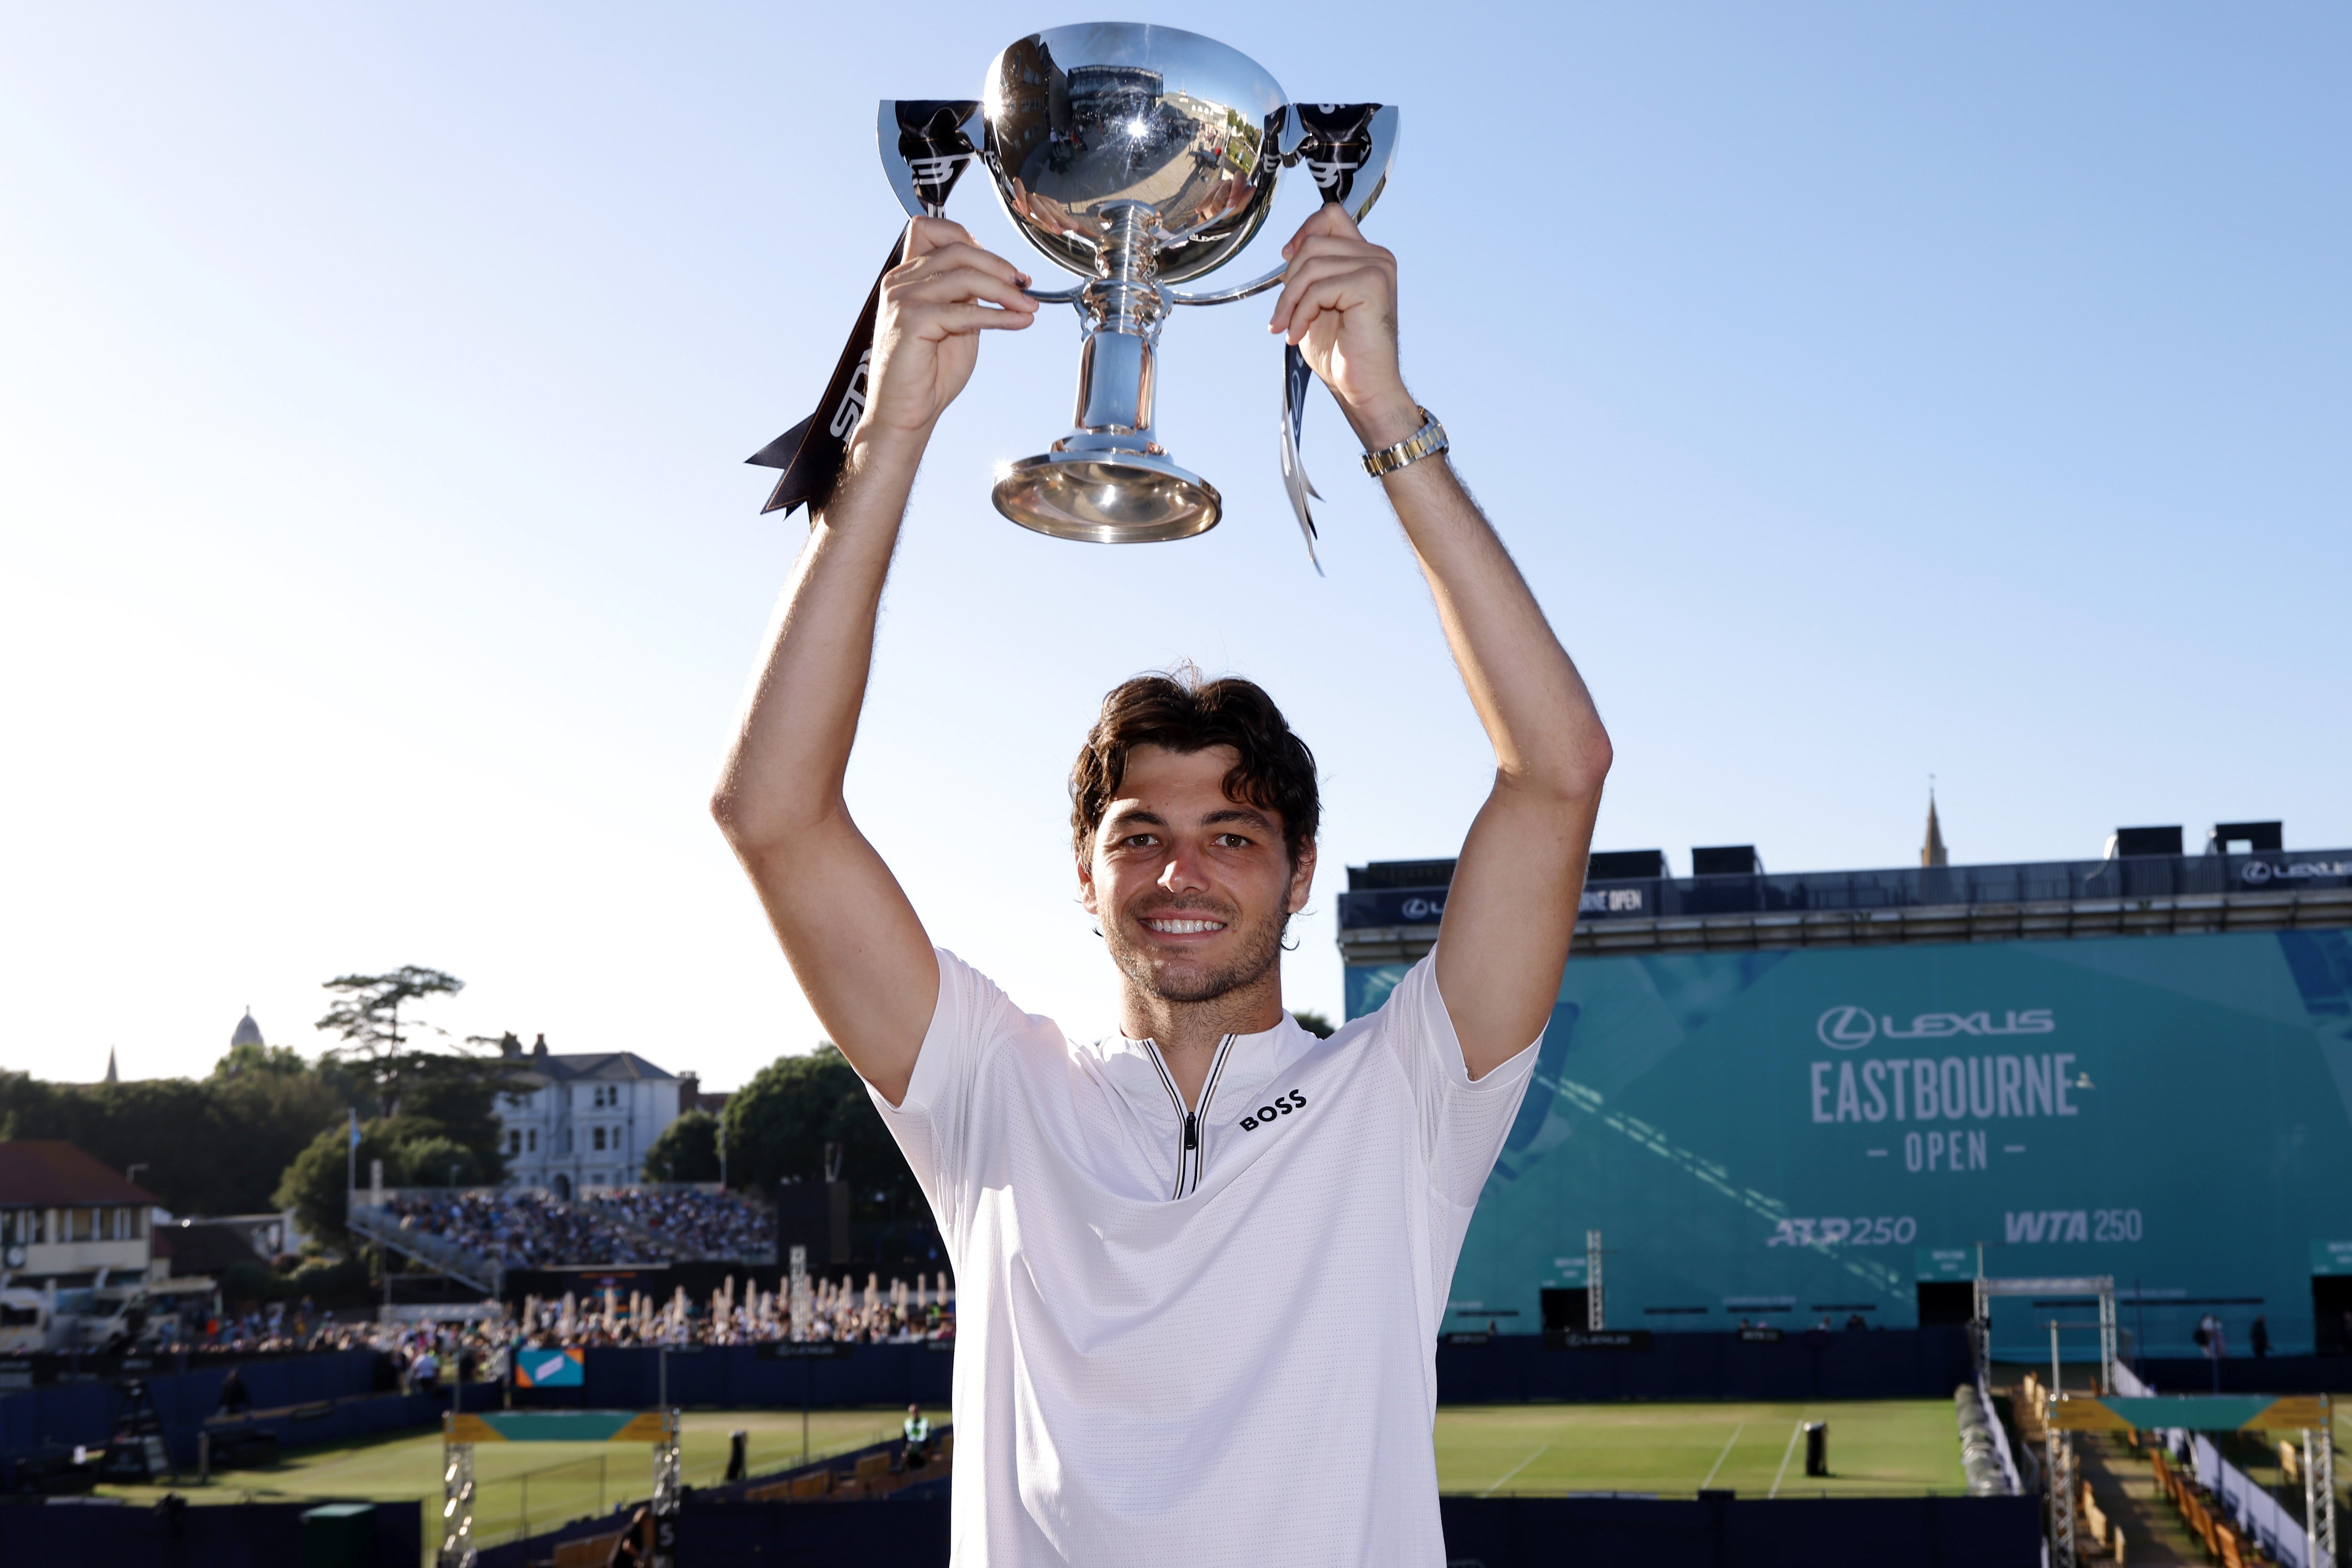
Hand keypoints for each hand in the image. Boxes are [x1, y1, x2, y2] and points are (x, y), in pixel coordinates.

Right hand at [862, 217, 1037, 440]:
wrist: (905, 413)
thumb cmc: (928, 374)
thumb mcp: (954, 322)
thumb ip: (966, 295)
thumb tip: (999, 276)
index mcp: (906, 276)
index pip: (931, 229)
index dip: (969, 238)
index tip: (999, 265)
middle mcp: (900, 281)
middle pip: (956, 250)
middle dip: (998, 265)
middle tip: (1024, 284)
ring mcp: (903, 299)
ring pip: (964, 276)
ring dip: (1004, 290)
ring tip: (1028, 305)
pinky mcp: (912, 321)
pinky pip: (964, 310)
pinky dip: (998, 315)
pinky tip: (1018, 321)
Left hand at [1266, 203, 1417, 445]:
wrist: (1362, 388)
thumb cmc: (1341, 352)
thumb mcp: (1316, 302)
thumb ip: (1310, 272)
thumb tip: (1290, 250)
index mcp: (1366, 256)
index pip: (1331, 215)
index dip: (1304, 231)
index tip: (1286, 260)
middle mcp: (1377, 256)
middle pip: (1313, 241)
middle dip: (1288, 281)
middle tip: (1280, 318)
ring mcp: (1378, 268)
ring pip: (1311, 264)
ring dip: (1289, 301)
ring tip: (1286, 329)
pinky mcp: (1372, 285)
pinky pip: (1319, 287)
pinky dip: (1300, 313)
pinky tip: (1297, 336)